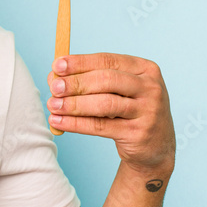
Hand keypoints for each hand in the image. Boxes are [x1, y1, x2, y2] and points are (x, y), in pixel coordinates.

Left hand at [46, 53, 174, 175]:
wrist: (154, 146)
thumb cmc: (127, 110)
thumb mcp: (116, 91)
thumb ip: (89, 79)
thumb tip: (54, 78)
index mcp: (144, 68)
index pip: (108, 60)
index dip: (80, 62)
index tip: (56, 66)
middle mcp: (151, 87)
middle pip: (107, 80)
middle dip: (76, 83)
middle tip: (54, 88)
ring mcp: (149, 111)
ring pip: (105, 104)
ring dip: (74, 104)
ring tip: (53, 105)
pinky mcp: (139, 133)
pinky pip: (101, 126)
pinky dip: (76, 124)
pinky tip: (58, 122)